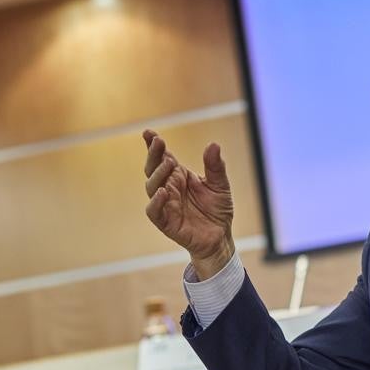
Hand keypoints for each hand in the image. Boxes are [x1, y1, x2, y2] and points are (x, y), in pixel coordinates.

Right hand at [143, 130, 234, 277]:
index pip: (162, 157)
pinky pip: (154, 211)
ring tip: (169, 163)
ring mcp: (166, 204)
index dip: (154, 145)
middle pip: (153, 168)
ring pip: (152, 187)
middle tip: (158, 142)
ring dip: (158, 174)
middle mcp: (169, 188)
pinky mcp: (166, 222)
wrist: (220, 237)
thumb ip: (215, 166)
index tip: (149, 132)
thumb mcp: (220, 185)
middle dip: (153, 154)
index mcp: (179, 176)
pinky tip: (163, 192)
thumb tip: (213, 144)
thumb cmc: (217, 210)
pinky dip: (155, 202)